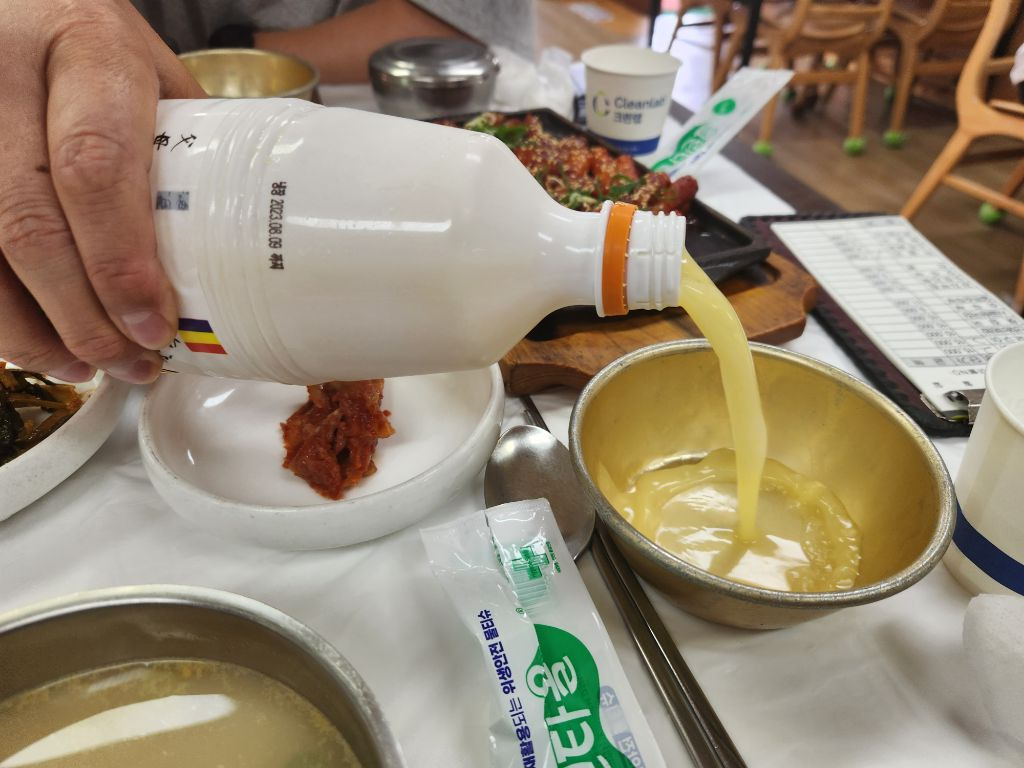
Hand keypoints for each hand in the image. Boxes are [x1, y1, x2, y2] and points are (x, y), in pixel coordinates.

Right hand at [0, 0, 204, 383]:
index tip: (153, 323)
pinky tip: (37, 342)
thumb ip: (181, 146)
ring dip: (31, 329)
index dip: (120, 261)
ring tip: (87, 368)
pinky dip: (0, 312)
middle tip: (131, 362)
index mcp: (85, 48)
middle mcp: (3, 74)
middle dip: (82, 315)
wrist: (16, 2)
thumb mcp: (150, 69)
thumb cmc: (94, 43)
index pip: (95, 167)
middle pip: (28, 223)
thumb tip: (237, 250)